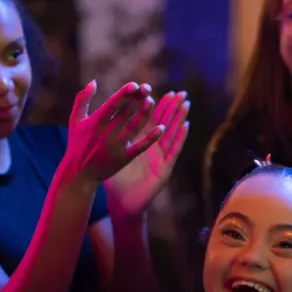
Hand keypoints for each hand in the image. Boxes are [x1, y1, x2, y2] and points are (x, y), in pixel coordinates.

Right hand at [63, 81, 165, 182]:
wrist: (80, 173)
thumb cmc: (77, 143)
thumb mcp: (75, 120)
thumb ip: (82, 99)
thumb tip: (94, 81)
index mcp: (96, 122)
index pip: (113, 104)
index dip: (124, 93)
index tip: (135, 84)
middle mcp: (107, 133)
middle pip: (126, 113)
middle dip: (137, 99)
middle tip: (147, 88)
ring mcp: (116, 146)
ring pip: (134, 127)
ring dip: (144, 114)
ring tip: (151, 101)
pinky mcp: (124, 158)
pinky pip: (140, 147)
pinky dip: (151, 138)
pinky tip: (161, 128)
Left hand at [105, 90, 190, 220]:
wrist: (122, 202)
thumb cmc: (115, 180)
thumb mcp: (111, 154)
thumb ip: (110, 134)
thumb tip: (104, 114)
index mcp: (138, 142)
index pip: (146, 119)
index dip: (151, 104)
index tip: (154, 88)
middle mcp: (151, 148)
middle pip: (163, 123)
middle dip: (171, 108)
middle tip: (179, 92)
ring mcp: (160, 157)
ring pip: (172, 133)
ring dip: (179, 118)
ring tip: (186, 103)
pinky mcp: (165, 168)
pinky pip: (174, 150)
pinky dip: (180, 138)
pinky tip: (186, 125)